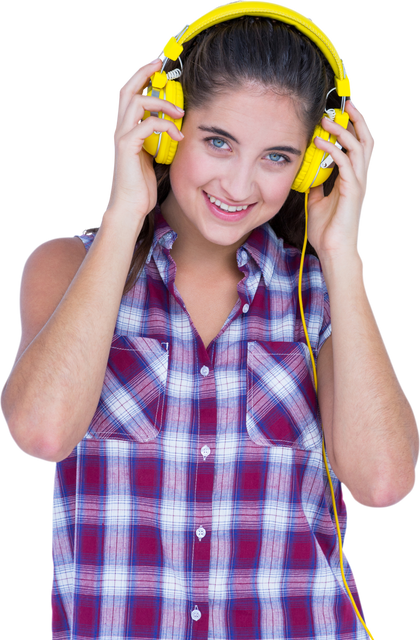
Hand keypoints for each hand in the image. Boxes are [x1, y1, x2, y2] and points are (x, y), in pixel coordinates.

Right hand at [103, 58, 183, 227]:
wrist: (130, 207)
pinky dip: (165, 125)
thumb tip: (173, 126)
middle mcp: (119, 129)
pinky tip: (178, 134)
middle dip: (143, 72)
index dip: (139, 77)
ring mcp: (121, 136)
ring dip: (161, 102)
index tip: (157, 66)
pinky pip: (147, 124)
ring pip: (136, 102)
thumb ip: (156, 139)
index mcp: (124, 129)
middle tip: (161, 63)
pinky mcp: (127, 147)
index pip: (127, 94)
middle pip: (125, 89)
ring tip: (179, 112)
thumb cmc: (140, 187)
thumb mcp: (151, 156)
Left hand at [306, 100, 376, 259]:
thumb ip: (317, 184)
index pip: (361, 146)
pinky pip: (345, 162)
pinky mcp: (353, 190)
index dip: (355, 127)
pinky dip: (333, 149)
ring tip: (327, 120)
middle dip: (358, 119)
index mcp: (354, 179)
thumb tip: (309, 171)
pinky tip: (320, 143)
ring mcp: (359, 183)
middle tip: (346, 104)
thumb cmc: (327, 230)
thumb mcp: (317, 201)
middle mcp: (361, 178)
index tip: (342, 112)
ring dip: (343, 130)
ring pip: (360, 146)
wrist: (334, 250)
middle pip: (368, 140)